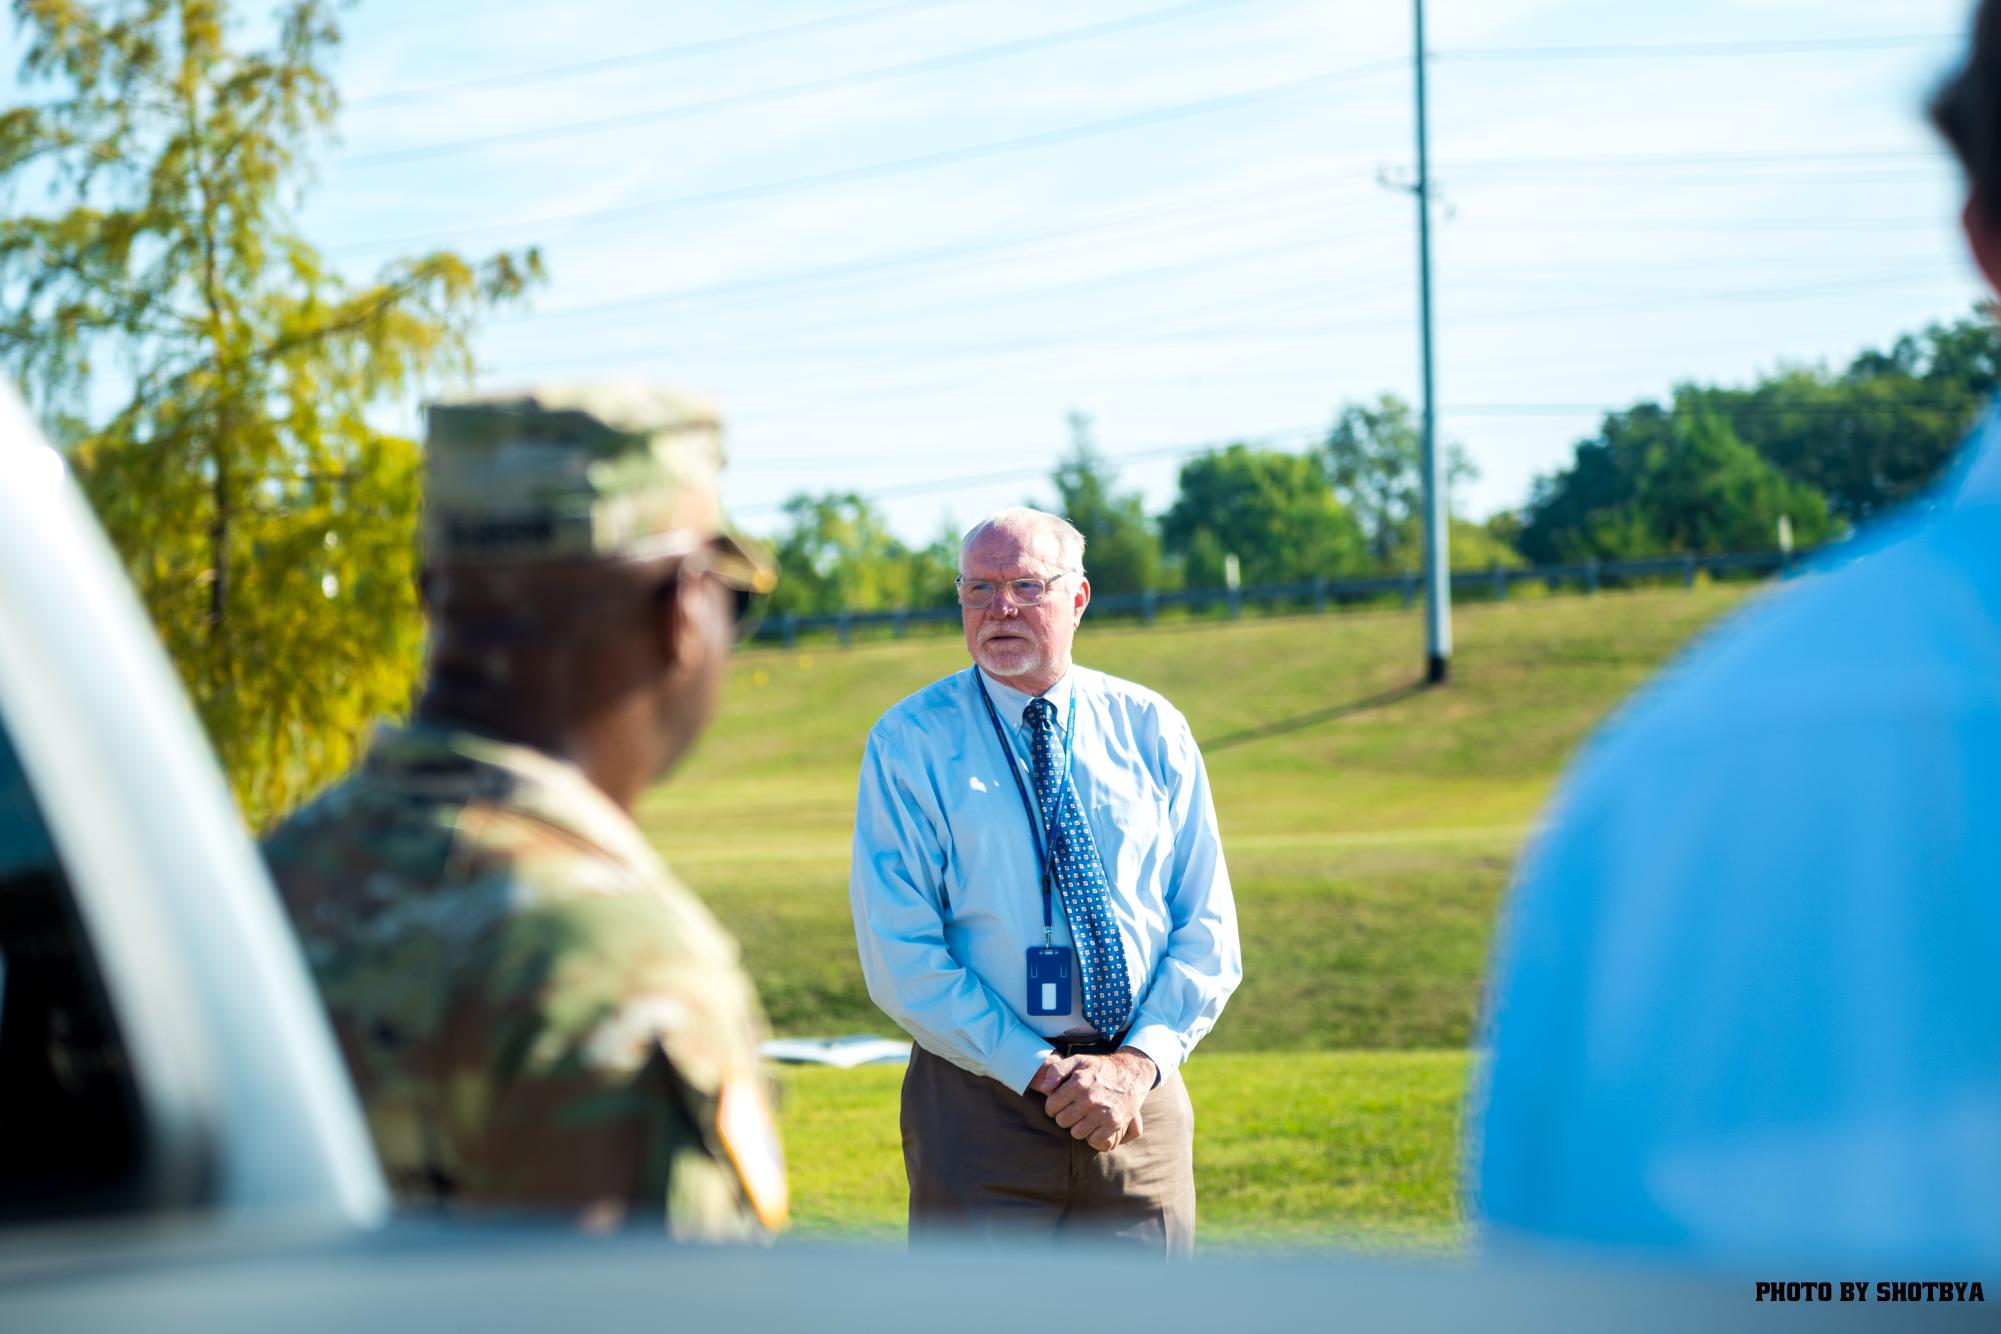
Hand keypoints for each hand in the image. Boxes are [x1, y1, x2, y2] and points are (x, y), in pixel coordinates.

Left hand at [1038, 1048, 1156, 1151]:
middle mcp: (1089, 1098)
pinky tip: (1096, 1124)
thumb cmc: (1100, 1068)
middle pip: (1062, 1121)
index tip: (1061, 1103)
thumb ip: (1056, 1070)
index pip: (1051, 1106)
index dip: (1053, 1106)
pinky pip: (1094, 1140)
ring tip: (1085, 1116)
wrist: (1131, 1073)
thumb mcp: (1078, 1060)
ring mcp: (1102, 1112)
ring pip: (1076, 1133)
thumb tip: (1044, 1089)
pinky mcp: (1114, 1123)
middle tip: (1074, 1109)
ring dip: (1079, 1126)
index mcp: (1078, 1082)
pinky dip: (1094, 1135)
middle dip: (1065, 1116)